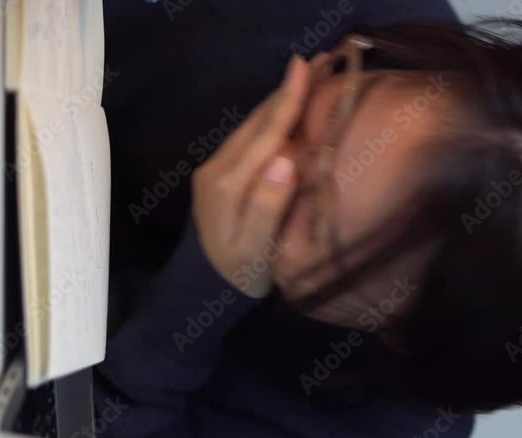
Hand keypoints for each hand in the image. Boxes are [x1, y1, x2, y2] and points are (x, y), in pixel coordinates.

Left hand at [191, 55, 312, 297]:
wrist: (206, 289)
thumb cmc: (242, 274)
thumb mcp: (256, 251)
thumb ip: (267, 208)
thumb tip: (286, 161)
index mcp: (228, 186)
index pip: (265, 136)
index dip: (287, 102)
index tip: (303, 69)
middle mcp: (217, 169)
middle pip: (257, 123)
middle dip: (286, 92)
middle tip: (315, 63)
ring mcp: (215, 169)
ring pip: (251, 126)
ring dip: (278, 101)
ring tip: (304, 77)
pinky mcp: (219, 173)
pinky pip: (249, 138)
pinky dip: (270, 119)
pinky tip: (285, 110)